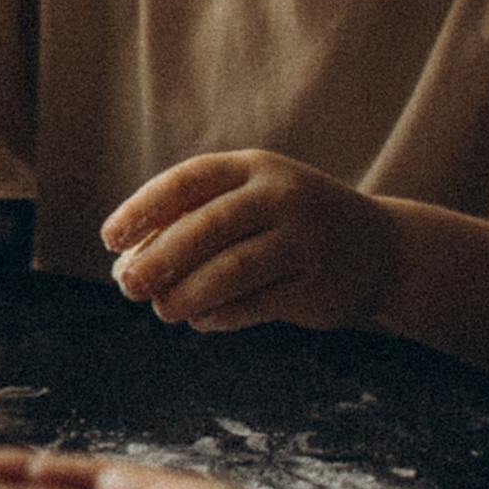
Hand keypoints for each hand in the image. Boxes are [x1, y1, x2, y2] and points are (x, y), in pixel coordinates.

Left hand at [101, 150, 397, 334]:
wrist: (379, 249)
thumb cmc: (289, 223)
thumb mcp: (251, 201)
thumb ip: (196, 221)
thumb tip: (128, 262)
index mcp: (255, 168)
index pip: (188, 181)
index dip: (143, 208)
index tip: (109, 239)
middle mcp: (282, 197)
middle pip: (206, 227)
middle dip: (158, 259)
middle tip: (126, 286)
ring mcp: (305, 241)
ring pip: (231, 270)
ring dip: (186, 294)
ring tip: (161, 310)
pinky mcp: (317, 286)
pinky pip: (255, 305)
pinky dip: (219, 316)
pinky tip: (199, 320)